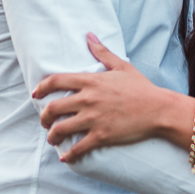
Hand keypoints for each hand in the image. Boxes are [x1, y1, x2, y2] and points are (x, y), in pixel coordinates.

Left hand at [32, 33, 173, 161]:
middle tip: (44, 121)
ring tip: (52, 139)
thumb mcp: (121, 66)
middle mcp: (88, 99)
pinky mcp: (101, 136)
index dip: (41, 88)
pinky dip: (69, 155)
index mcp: (90, 81)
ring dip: (52, 136)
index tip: (36, 94)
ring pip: (61, 130)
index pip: (55, 81)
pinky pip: (78, 148)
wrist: (158, 109)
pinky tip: (65, 158)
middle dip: (44, 117)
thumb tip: (89, 35)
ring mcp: (94, 119)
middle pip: (53, 108)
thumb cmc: (141, 87)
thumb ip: (102, 52)